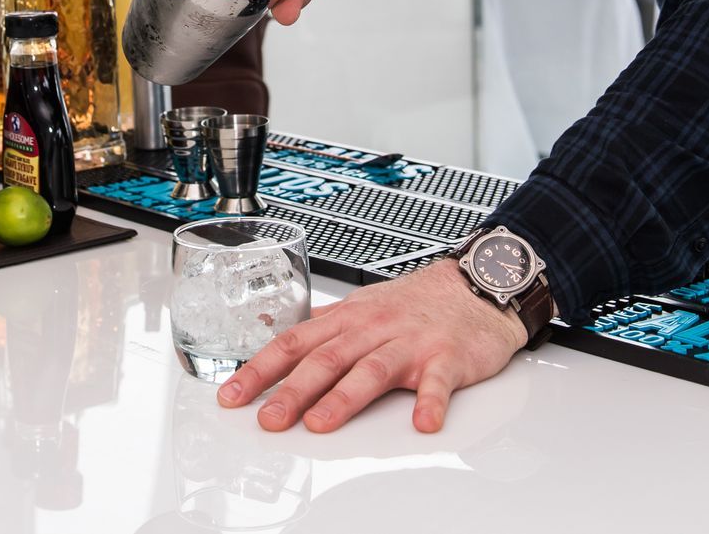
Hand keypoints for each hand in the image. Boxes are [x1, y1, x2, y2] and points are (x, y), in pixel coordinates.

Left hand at [217, 261, 526, 432]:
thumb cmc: (415, 303)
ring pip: (372, 369)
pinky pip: (438, 382)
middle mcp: (374, 329)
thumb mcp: (361, 306)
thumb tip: (275, 332)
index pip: (295, 343)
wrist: (476, 284)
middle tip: (268, 419)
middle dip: (293, 390)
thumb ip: (321, 324)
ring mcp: (411, 343)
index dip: (261, 369)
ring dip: (344, 398)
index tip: (232, 395)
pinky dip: (430, 402)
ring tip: (321, 423)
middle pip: (327, 359)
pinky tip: (423, 422)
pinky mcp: (448, 358)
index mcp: (348, 319)